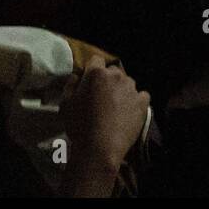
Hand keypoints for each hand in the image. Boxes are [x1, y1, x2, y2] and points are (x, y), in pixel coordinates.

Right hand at [62, 56, 149, 173]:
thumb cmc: (79, 125)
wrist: (100, 148)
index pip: (96, 60)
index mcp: (96, 73)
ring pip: (127, 83)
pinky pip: (141, 95)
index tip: (89, 82)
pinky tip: (129, 111)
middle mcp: (116, 76)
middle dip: (107, 80)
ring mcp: (131, 89)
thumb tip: (77, 75)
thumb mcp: (65, 102)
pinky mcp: (142, 103)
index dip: (91, 70)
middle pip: (112, 71)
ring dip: (121, 90)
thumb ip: (71, 84)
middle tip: (101, 97)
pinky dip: (136, 100)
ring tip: (115, 107)